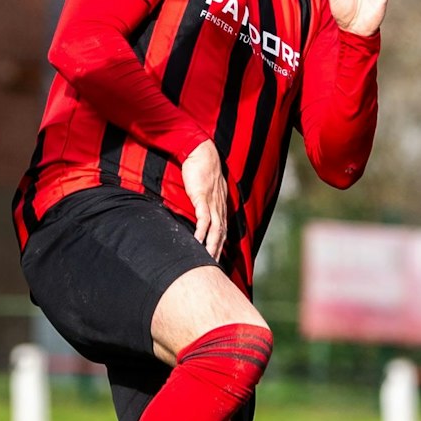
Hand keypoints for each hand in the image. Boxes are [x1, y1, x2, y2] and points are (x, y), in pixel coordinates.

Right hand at [181, 140, 230, 260]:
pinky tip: (196, 242)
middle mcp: (219, 207)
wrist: (201, 151)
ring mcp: (212, 203)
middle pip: (222, 235)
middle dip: (218, 252)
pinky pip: (202, 219)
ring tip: (207, 261)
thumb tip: (202, 208)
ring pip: (215, 230)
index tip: (218, 260)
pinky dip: (201, 232)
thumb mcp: (207, 187)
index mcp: (221, 206)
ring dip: (212, 247)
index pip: (223, 230)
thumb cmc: (202, 168)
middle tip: (215, 269)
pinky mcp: (202, 198)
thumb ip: (206, 199)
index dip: (222, 246)